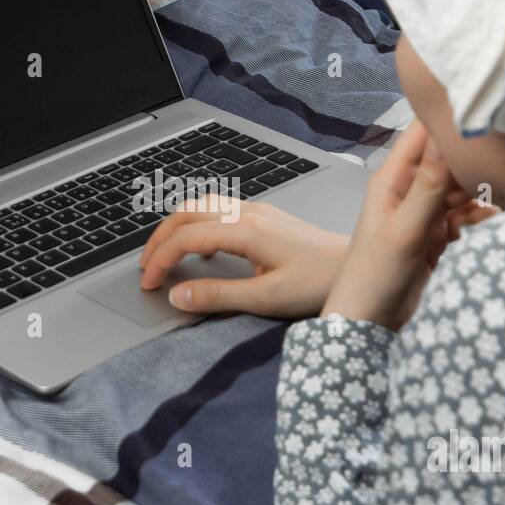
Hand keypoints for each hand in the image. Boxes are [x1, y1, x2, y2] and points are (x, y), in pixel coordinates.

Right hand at [138, 197, 349, 318]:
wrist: (358, 267)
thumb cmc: (321, 282)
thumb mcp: (267, 298)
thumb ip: (219, 297)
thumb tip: (179, 296)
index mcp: (246, 231)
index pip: (186, 238)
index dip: (161, 260)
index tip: (149, 284)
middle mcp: (249, 214)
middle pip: (186, 213)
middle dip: (159, 239)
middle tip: (146, 267)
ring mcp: (258, 212)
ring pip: (201, 206)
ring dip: (176, 227)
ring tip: (164, 255)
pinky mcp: (266, 217)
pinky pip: (219, 210)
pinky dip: (196, 224)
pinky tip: (200, 249)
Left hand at [323, 122, 497, 328]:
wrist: (369, 326)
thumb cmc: (373, 277)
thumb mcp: (405, 229)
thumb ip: (429, 185)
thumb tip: (445, 135)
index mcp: (392, 180)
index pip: (422, 133)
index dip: (449, 116)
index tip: (483, 108)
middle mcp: (408, 191)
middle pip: (448, 160)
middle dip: (474, 161)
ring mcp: (423, 214)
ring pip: (461, 189)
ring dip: (479, 193)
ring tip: (501, 199)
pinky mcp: (436, 237)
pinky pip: (464, 217)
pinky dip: (478, 219)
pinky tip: (491, 224)